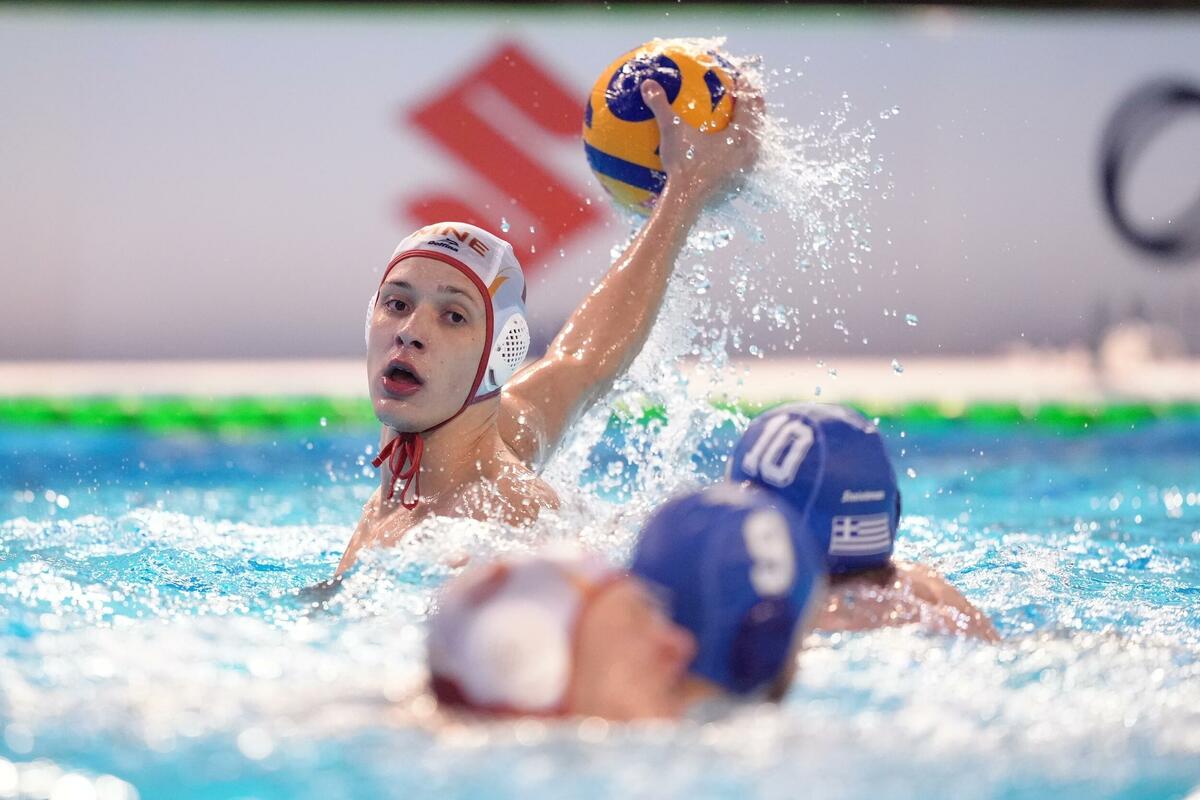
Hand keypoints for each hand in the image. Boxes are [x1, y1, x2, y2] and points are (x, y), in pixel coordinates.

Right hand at [641, 77, 763, 205]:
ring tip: (741, 118)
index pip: (749, 103)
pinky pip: (743, 159)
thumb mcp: (671, 132)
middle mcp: (750, 152)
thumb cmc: (682, 166)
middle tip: (747, 92)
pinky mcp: (739, 183)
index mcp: (741, 135)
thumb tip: (647, 83)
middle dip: (754, 105)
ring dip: (749, 128)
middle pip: (758, 120)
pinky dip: (738, 149)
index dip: (745, 87)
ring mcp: (746, 169)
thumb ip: (662, 105)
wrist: (686, 201)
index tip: (741, 76)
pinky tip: (726, 149)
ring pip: (755, 141)